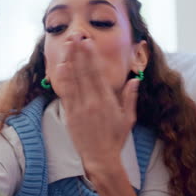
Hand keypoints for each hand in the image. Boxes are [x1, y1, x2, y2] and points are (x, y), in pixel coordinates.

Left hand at [52, 37, 139, 178]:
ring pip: (73, 80)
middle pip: (84, 72)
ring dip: (70, 61)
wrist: (100, 158)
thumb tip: (135, 80)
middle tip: (76, 37)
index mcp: (107, 101)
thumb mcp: (128, 119)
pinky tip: (61, 67)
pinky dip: (63, 80)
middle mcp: (92, 102)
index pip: (97, 73)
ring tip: (67, 46)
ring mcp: (79, 108)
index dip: (92, 57)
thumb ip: (130, 98)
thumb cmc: (116, 139)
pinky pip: (65, 94)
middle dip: (79, 53)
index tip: (88, 43)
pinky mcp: (70, 115)